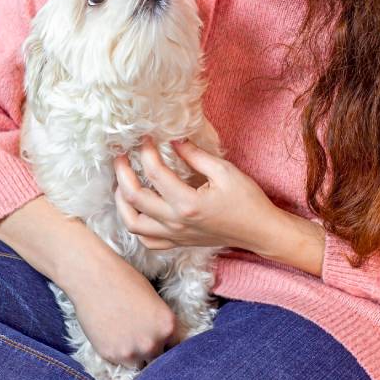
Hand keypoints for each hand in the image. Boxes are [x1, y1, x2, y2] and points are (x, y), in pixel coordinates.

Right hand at [67, 255, 176, 368]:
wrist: (94, 278)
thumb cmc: (124, 280)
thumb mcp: (153, 300)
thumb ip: (160, 324)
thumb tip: (161, 339)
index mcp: (168, 327)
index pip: (176, 347)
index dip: (166, 343)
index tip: (159, 340)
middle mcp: (153, 343)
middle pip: (158, 358)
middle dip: (150, 349)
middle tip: (138, 335)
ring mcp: (131, 352)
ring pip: (139, 364)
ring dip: (134, 355)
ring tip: (124, 335)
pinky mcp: (111, 355)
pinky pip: (119, 362)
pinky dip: (117, 353)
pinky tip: (111, 334)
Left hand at [113, 135, 284, 251]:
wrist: (259, 231)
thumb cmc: (246, 200)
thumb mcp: (224, 171)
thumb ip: (195, 155)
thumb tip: (173, 140)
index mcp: (187, 203)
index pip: (154, 173)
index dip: (146, 151)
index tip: (145, 138)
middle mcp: (176, 222)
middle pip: (133, 197)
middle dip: (122, 172)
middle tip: (121, 156)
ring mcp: (174, 235)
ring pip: (132, 223)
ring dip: (121, 201)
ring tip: (121, 182)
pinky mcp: (177, 242)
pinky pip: (146, 240)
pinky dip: (135, 225)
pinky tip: (137, 209)